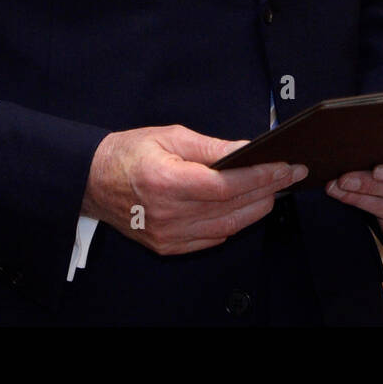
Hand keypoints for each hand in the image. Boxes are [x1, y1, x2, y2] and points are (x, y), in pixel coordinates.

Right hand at [81, 125, 307, 255]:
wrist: (92, 180)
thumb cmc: (128, 153)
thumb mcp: (169, 136)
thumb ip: (210, 147)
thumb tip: (245, 150)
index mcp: (167, 182)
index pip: (226, 186)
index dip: (260, 177)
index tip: (285, 167)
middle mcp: (169, 214)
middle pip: (231, 209)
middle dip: (267, 190)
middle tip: (290, 175)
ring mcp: (168, 236)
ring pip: (226, 228)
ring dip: (255, 210)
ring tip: (275, 191)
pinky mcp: (168, 247)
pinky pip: (210, 239)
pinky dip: (233, 225)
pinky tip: (246, 209)